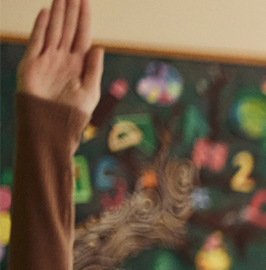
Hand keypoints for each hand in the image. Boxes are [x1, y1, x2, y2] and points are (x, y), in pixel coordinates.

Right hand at [17, 0, 103, 119]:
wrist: (50, 127)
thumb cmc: (73, 114)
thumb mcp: (90, 91)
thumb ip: (94, 68)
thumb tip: (99, 47)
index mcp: (79, 64)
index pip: (82, 35)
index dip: (84, 18)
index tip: (85, 1)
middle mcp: (63, 58)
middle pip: (68, 28)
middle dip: (70, 10)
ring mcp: (47, 59)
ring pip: (54, 30)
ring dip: (58, 13)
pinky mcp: (32, 63)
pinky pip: (37, 40)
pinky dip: (41, 26)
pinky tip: (46, 12)